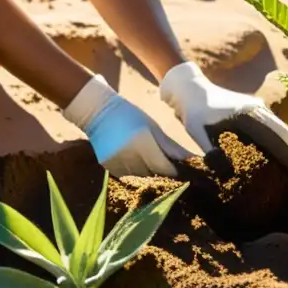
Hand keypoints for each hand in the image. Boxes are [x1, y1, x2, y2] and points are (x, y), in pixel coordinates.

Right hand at [62, 74, 189, 177]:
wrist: (98, 112)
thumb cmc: (130, 116)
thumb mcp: (153, 127)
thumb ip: (170, 146)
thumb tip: (189, 160)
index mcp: (143, 144)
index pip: (164, 167)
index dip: (174, 169)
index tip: (180, 167)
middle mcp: (129, 156)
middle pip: (153, 173)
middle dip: (160, 169)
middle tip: (163, 160)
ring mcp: (117, 163)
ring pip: (140, 176)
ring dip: (147, 170)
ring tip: (145, 156)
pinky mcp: (108, 167)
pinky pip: (127, 175)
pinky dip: (133, 170)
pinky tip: (132, 157)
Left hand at [159, 62, 287, 173]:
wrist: (192, 88)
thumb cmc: (193, 111)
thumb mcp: (196, 131)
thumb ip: (208, 150)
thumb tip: (223, 172)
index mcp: (245, 115)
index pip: (273, 138)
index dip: (286, 156)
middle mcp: (256, 108)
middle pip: (282, 133)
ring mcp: (257, 105)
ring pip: (278, 127)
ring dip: (284, 143)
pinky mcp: (254, 106)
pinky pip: (271, 123)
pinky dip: (276, 136)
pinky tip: (275, 148)